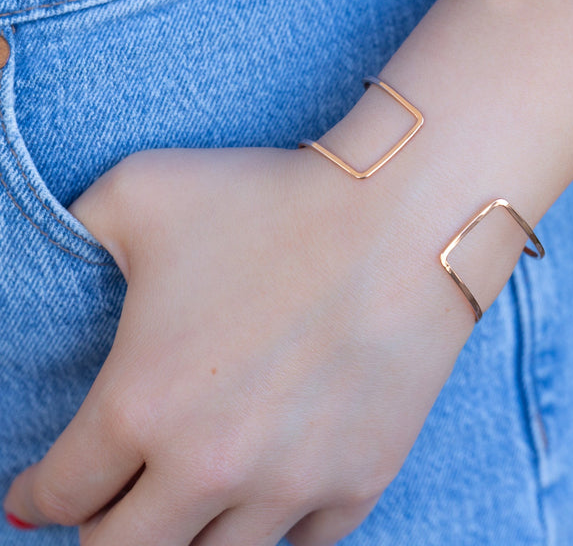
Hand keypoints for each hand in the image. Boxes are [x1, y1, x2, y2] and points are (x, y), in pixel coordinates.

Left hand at [3, 146, 472, 544]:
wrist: (405, 216)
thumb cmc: (274, 197)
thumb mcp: (144, 188)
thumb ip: (76, 227)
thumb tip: (63, 253)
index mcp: (140, 404)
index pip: (61, 492)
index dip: (39, 493)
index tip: (42, 489)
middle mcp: (209, 465)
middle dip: (103, 532)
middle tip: (110, 504)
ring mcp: (292, 484)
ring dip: (190, 534)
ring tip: (191, 502)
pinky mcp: (359, 479)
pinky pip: (304, 541)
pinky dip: (278, 525)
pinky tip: (272, 491)